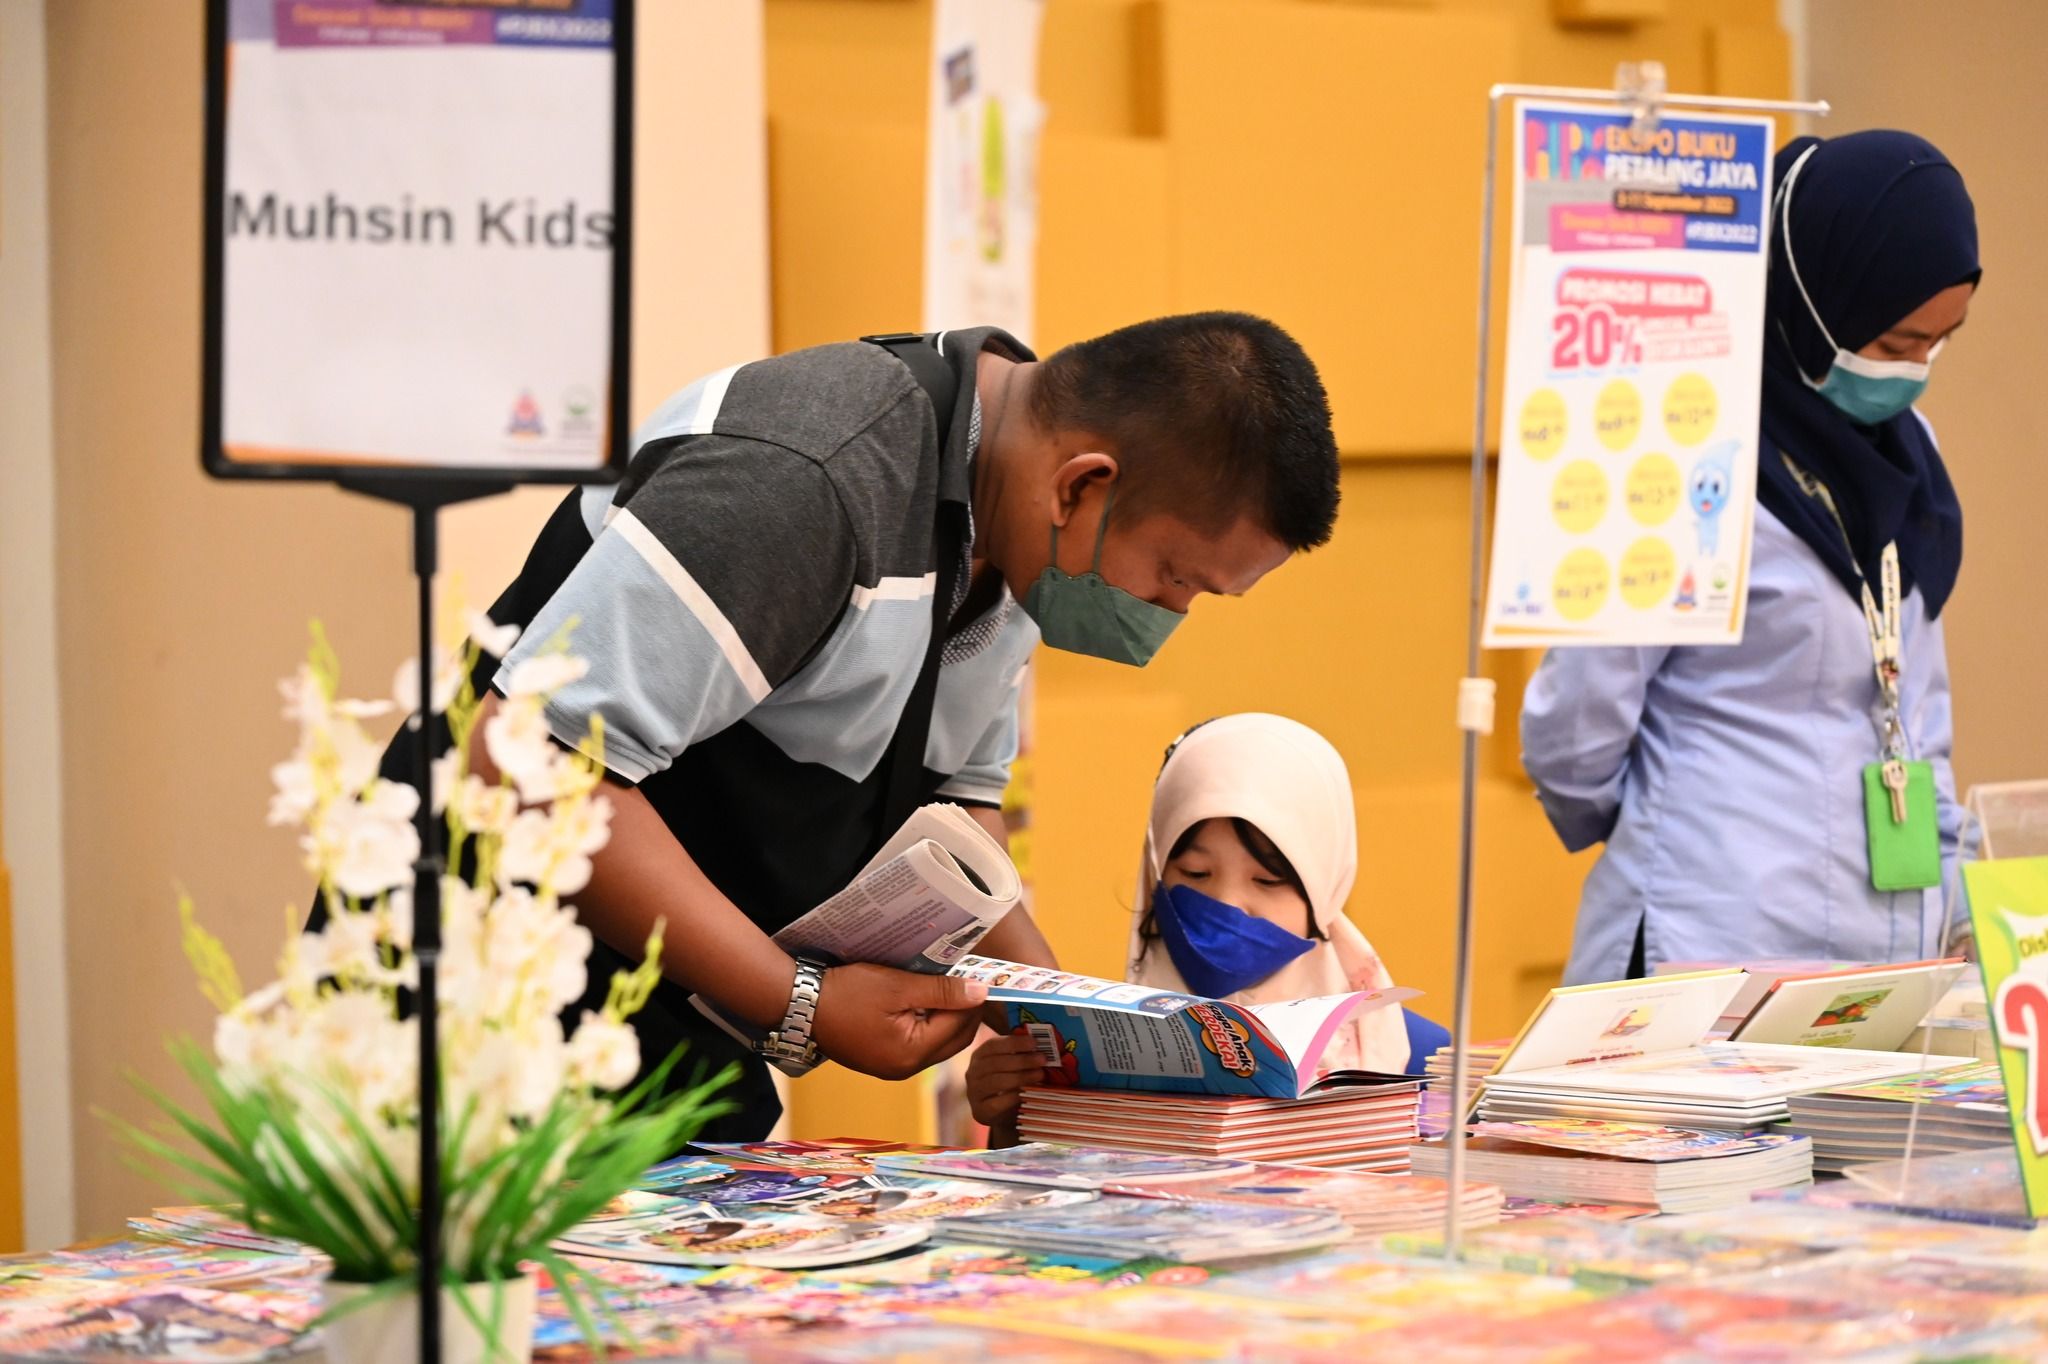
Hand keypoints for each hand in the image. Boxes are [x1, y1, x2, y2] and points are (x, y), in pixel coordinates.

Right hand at [811, 963, 988, 1080]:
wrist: (800, 1005)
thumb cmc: (848, 993)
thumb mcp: (898, 986)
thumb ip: (942, 991)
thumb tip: (981, 993)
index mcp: (912, 1054)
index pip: (960, 1028)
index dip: (973, 1002)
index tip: (981, 977)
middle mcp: (905, 1069)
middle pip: (952, 1041)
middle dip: (965, 1013)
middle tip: (968, 981)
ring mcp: (892, 1067)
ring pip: (936, 1043)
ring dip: (946, 1018)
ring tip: (947, 987)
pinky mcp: (881, 1060)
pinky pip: (917, 1044)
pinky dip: (927, 1024)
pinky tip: (923, 1002)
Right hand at [965, 1032, 1047, 1130]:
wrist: (998, 1113)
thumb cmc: (1006, 1083)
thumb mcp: (1010, 1066)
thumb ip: (1019, 1055)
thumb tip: (1041, 1045)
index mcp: (979, 1056)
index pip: (993, 1044)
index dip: (1014, 1042)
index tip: (1034, 1042)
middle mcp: (973, 1072)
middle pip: (996, 1062)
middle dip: (1022, 1060)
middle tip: (1042, 1059)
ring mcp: (974, 1092)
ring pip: (996, 1081)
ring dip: (1021, 1076)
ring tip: (1040, 1074)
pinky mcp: (980, 1110)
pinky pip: (997, 1102)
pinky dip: (1013, 1096)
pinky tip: (1027, 1093)